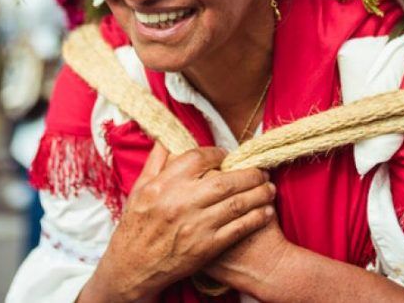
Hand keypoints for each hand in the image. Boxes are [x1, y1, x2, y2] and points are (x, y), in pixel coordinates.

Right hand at [80, 144, 276, 301]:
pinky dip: (256, 219)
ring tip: (270, 188)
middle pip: (226, 181)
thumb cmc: (136, 225)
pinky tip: (267, 212)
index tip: (229, 157)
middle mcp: (182, 202)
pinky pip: (238, 229)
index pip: (200, 158)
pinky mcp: (206, 247)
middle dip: (250, 174)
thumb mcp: (139, 188)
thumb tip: (168, 138)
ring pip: (236, 204)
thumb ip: (156, 161)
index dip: (219, 154)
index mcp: (165, 184)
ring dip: (258, 194)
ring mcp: (196, 225)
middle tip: (262, 171)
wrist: (133, 267)